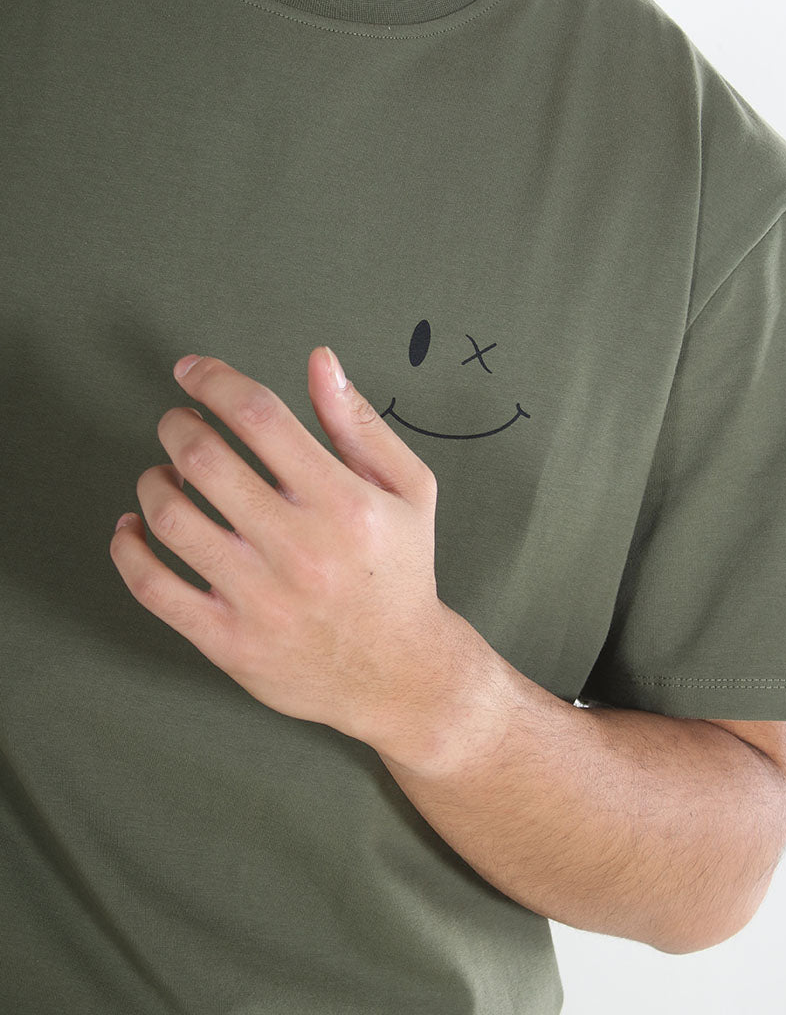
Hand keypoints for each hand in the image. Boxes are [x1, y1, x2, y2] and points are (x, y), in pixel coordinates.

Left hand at [109, 347, 489, 769]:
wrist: (401, 675)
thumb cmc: (400, 571)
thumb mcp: (407, 489)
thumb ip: (359, 423)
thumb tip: (319, 360)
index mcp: (343, 502)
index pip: (259, 416)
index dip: (214, 381)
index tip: (192, 371)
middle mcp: (300, 549)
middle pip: (204, 460)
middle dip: (177, 426)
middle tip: (178, 423)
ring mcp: (260, 600)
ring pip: (170, 519)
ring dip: (153, 481)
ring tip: (164, 474)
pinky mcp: (230, 643)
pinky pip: (154, 589)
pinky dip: (128, 550)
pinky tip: (132, 529)